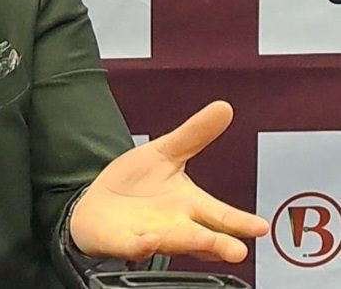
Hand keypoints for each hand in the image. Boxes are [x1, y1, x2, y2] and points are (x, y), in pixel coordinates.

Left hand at [70, 101, 268, 262]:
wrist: (97, 204)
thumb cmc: (135, 183)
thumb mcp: (165, 152)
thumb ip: (194, 134)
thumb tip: (224, 107)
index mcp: (190, 205)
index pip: (221, 215)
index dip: (240, 221)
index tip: (260, 227)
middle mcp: (176, 226)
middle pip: (202, 236)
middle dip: (220, 243)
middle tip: (237, 250)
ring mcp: (150, 236)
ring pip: (173, 242)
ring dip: (189, 243)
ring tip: (207, 243)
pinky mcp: (123, 242)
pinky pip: (134, 246)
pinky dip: (142, 246)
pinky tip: (149, 240)